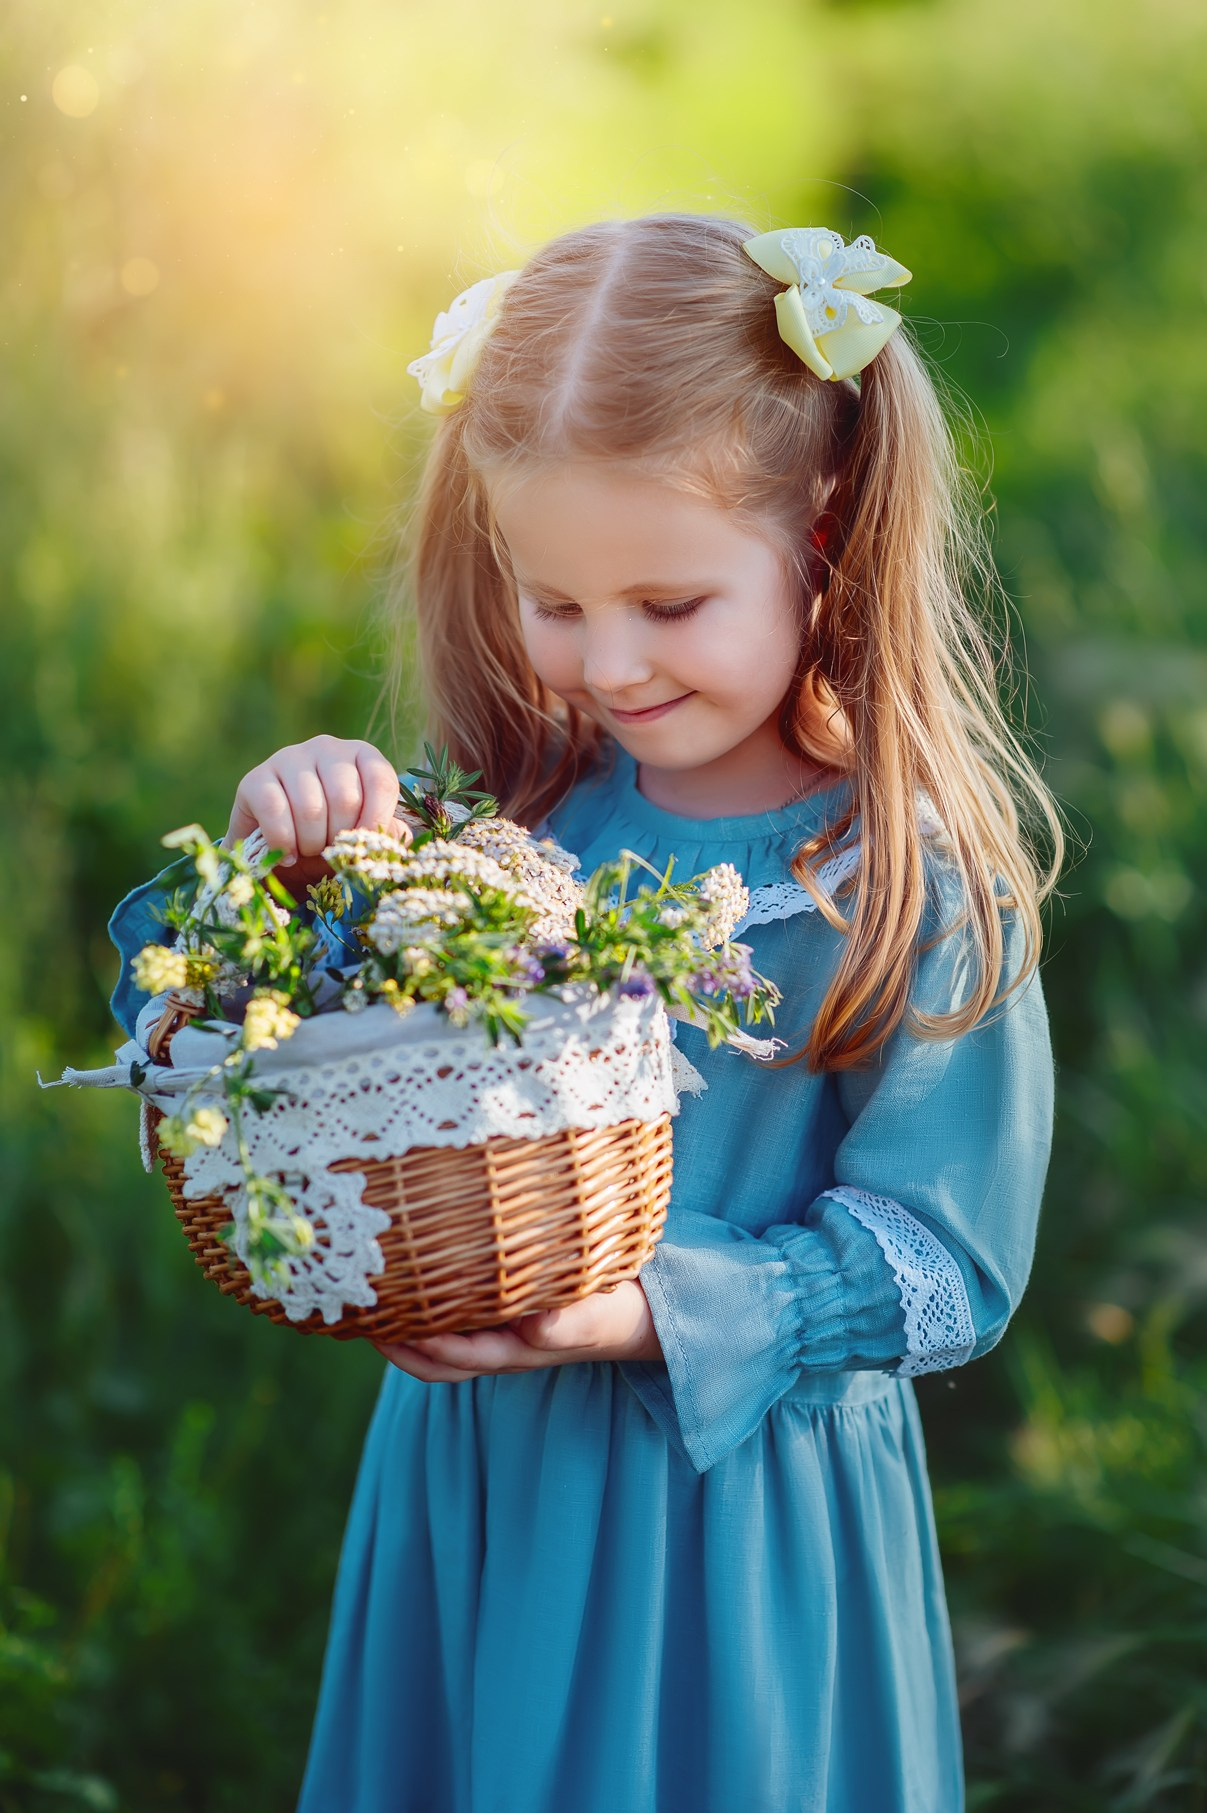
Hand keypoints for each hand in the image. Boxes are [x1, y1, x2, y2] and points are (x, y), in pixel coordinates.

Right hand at [220, 733, 404, 896]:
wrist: (279, 852)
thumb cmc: (330, 837)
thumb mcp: (364, 833)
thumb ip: (386, 832)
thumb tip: (398, 836)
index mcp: (362, 755)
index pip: (381, 781)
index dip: (376, 820)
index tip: (364, 844)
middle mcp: (326, 747)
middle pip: (345, 798)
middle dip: (339, 837)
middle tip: (329, 849)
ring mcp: (288, 757)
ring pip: (310, 807)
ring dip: (311, 843)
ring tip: (308, 851)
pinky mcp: (255, 778)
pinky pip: (274, 810)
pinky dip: (283, 842)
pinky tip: (287, 854)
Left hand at [371, 1279, 663, 1381]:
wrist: (642, 1313)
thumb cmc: (618, 1311)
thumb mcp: (600, 1315)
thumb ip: (570, 1322)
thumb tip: (531, 1326)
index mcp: (519, 1351)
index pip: (457, 1358)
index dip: (421, 1347)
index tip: (392, 1324)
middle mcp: (502, 1348)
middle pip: (437, 1362)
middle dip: (397, 1345)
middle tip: (362, 1314)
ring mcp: (501, 1335)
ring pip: (442, 1343)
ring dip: (406, 1330)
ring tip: (374, 1302)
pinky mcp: (506, 1315)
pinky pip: (458, 1320)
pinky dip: (431, 1308)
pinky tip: (416, 1280)